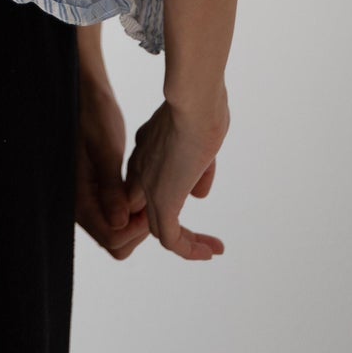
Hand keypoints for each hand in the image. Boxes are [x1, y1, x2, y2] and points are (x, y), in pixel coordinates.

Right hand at [75, 70, 153, 259]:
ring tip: (170, 193)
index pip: (113, 238)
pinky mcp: (106, 188)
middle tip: (166, 202)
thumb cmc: (93, 116)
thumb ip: (109, 188)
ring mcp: (96, 199)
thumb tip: (120, 221)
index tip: (159, 210)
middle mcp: (87, 206)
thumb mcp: (103, 149)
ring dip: (147, 219)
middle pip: (120, 241)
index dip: (138, 231)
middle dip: (144, 229)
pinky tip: (164, 186)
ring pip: (125, 228)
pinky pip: (127, 211)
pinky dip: (145, 207)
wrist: (87, 96)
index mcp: (82, 201)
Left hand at [123, 98, 228, 260]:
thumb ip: (197, 167)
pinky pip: (170, 239)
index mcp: (147, 146)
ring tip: (209, 250)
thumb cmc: (202, 107)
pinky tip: (210, 252)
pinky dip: (188, 249)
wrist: (194, 100)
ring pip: (157, 228)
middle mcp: (141, 169)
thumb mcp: (200, 135)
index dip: (164, 194)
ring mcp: (150, 186)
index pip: (146, 181)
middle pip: (144, 208)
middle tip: (196, 237)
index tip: (192, 194)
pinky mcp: (164, 200)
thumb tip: (199, 195)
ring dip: (185, 242)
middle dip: (170, 223)